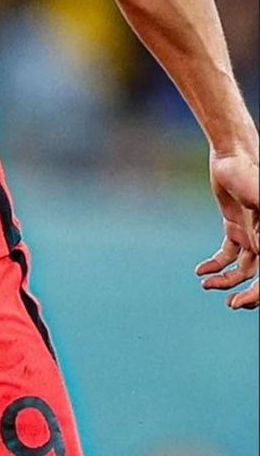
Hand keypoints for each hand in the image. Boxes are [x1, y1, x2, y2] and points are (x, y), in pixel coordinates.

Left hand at [196, 148, 258, 309]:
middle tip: (229, 303)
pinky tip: (201, 270)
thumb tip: (257, 250)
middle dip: (246, 293)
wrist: (232, 152)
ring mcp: (251, 233)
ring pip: (242, 268)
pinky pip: (227, 252)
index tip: (239, 302)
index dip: (258, 293)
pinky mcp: (235, 225)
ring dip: (225, 280)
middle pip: (258, 276)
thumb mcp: (258, 196)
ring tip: (205, 284)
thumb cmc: (249, 171)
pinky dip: (215, 263)